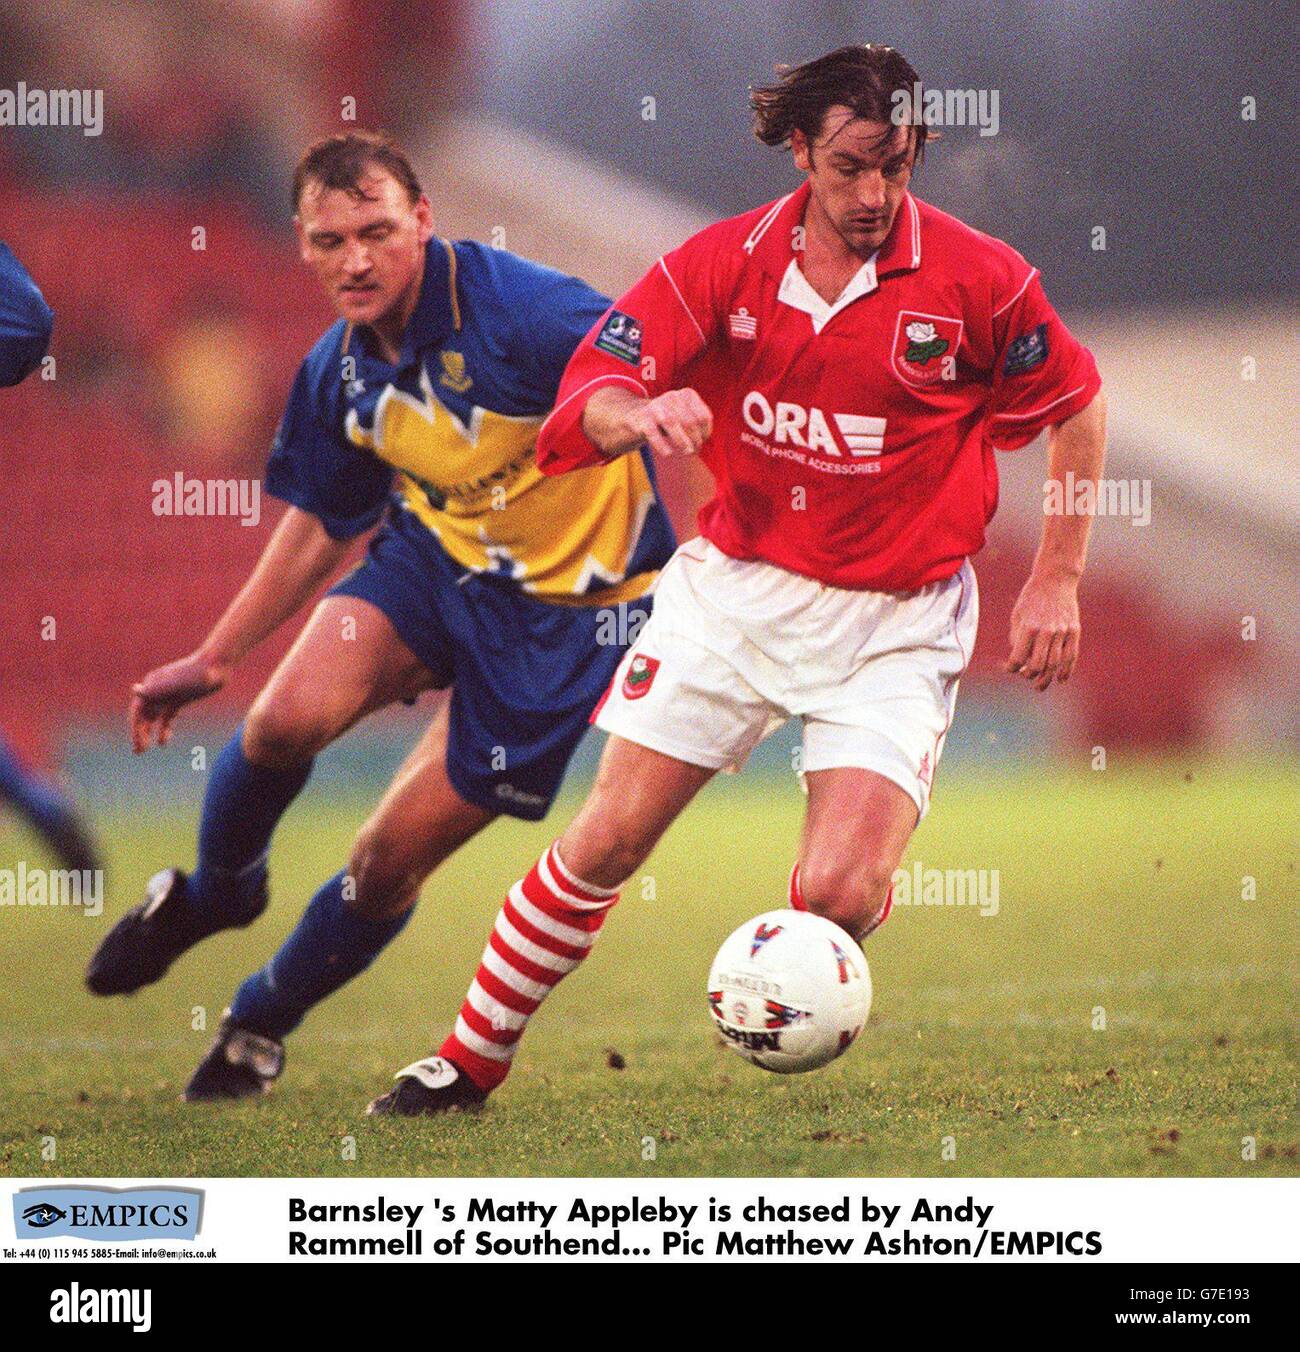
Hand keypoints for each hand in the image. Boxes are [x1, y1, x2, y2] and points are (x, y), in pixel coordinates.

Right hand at [129, 651, 228, 751]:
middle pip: (143, 714)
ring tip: (144, 749)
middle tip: (138, 751)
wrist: (218, 665)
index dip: (135, 727)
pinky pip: (168, 715)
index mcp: (152, 684)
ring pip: (153, 716)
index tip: (137, 743)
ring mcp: (169, 694)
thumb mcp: (178, 683)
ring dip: (147, 731)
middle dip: (139, 732)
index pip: (138, 709)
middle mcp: (157, 689)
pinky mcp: (181, 698)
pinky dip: (164, 728)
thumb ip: (157, 689)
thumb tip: (134, 690)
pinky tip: (163, 742)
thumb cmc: (198, 673)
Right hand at [625, 388, 712, 456]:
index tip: (702, 441)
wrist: (640, 416)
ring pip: (672, 423)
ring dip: (682, 441)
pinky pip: (653, 432)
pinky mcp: (643, 418)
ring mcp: (656, 406)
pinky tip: (668, 453)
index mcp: (687, 394)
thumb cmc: (671, 419)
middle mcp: (672, 396)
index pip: (703, 417)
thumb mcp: (687, 418)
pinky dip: (661, 445)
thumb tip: (701, 440)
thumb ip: (698, 425)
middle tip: (693, 451)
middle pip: (689, 421)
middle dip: (694, 439)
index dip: (705, 432)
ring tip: (686, 452)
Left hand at [1006, 570, 1080, 690]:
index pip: (1018, 658)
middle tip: (1026, 677)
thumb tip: (1019, 661)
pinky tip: (1061, 679)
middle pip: (1038, 665)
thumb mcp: (1017, 616)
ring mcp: (1063, 631)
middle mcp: (1046, 631)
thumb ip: (1017, 638)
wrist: (1055, 579)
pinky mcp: (1074, 630)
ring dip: (1046, 678)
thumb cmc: (1032, 599)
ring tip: (1039, 686)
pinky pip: (1072, 656)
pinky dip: (1067, 670)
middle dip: (1029, 676)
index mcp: (1029, 627)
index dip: (1012, 667)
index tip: (1010, 668)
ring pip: (1055, 664)